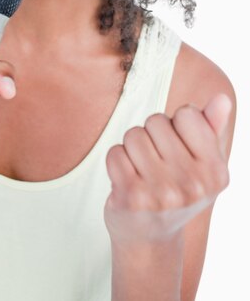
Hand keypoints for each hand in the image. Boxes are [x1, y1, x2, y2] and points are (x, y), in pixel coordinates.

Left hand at [104, 93, 231, 243]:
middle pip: (156, 122)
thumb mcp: (201, 163)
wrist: (149, 238)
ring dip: (132, 149)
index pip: (187, 114)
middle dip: (152, 136)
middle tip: (157, 164)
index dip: (176, 126)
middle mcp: (193, 185)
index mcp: (216, 172)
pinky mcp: (131, 197)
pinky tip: (126, 180)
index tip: (178, 149)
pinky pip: (115, 152)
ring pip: (133, 135)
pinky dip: (117, 161)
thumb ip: (211, 128)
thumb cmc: (176, 189)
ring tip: (142, 172)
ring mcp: (162, 193)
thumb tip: (222, 99)